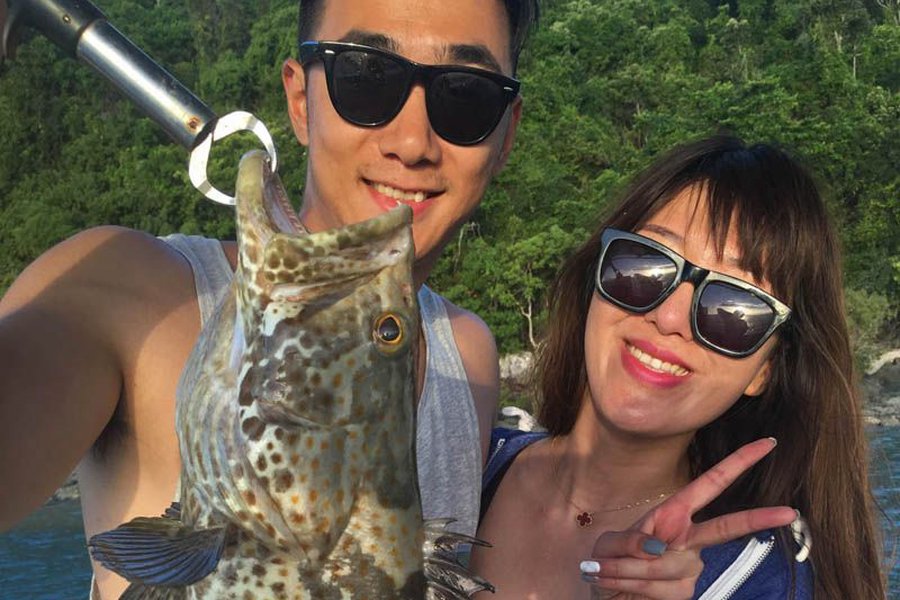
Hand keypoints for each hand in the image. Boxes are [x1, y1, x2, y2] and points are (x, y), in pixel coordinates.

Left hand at [581, 438, 795, 599]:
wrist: (607, 592)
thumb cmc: (610, 560)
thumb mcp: (610, 544)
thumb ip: (630, 540)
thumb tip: (659, 547)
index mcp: (674, 513)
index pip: (711, 484)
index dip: (738, 463)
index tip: (767, 444)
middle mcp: (689, 539)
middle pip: (727, 527)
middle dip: (757, 519)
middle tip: (790, 512)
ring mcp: (691, 567)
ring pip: (668, 567)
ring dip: (630, 570)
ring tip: (607, 572)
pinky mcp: (686, 591)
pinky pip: (660, 588)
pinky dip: (634, 587)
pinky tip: (624, 588)